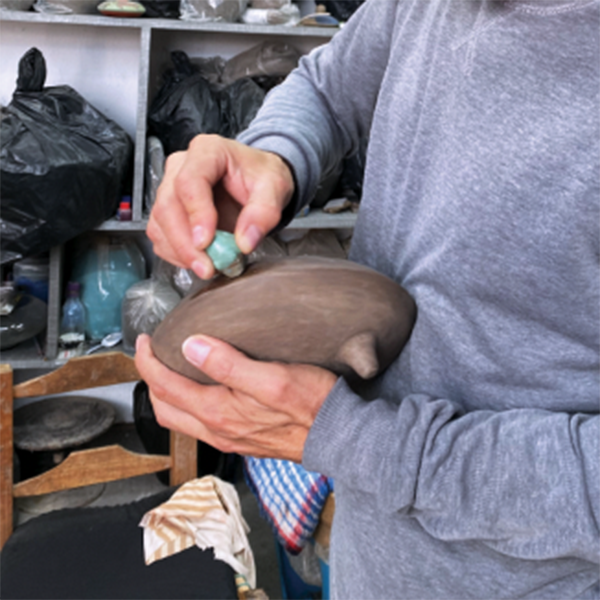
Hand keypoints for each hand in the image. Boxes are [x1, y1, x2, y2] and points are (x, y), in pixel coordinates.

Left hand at [134, 334, 337, 462]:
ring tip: (171, 368)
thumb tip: (190, 346)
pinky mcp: (242, 439)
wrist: (338, 436)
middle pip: (166, 408)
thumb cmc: (311, 405)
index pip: (165, 386)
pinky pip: (200, 424)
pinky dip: (188, 404)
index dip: (148, 362)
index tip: (145, 340)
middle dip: (150, 379)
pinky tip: (202, 390)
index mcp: (218, 412)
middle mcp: (218, 430)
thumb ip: (229, 364)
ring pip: (181, 419)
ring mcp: (229, 438)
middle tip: (151, 353)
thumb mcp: (272, 377)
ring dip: (168, 393)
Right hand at [147, 134, 294, 279]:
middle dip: (185, 243)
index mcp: (208, 151)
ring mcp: (171, 189)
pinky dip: (177, 254)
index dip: (196, 214)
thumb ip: (264, 213)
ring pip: (160, 223)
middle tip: (207, 266)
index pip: (190, 181)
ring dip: (180, 252)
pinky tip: (198, 260)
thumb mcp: (275, 188)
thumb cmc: (262, 177)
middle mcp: (182, 167)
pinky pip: (161, 236)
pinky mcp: (168, 212)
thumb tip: (245, 242)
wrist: (258, 183)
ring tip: (208, 266)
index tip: (206, 241)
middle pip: (168, 205)